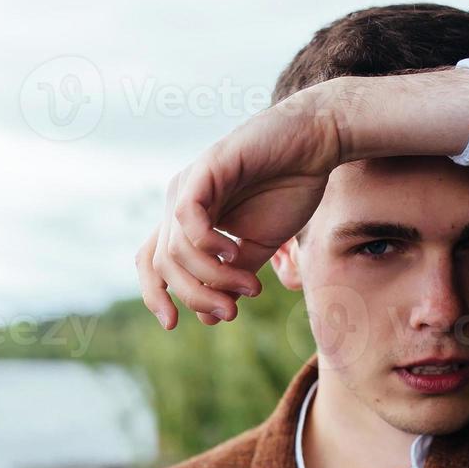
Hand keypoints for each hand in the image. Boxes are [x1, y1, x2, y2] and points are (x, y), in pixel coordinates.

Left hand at [134, 68, 468, 327]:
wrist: (317, 143)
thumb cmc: (290, 189)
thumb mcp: (259, 246)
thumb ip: (233, 277)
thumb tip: (210, 317)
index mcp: (187, 221)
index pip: (151, 262)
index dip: (154, 294)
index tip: (174, 324)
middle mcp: (179, 202)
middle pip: (162, 264)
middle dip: (194, 296)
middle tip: (231, 313)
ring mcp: (190, 184)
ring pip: (174, 248)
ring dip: (211, 278)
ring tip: (250, 286)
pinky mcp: (206, 168)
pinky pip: (187, 216)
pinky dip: (207, 244)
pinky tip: (235, 252)